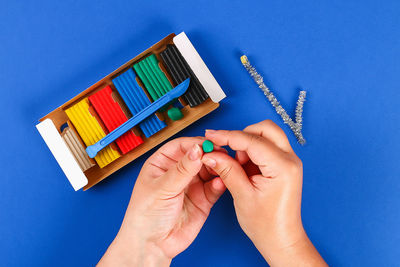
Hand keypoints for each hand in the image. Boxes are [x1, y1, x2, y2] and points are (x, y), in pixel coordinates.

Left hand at [98, 137, 225, 266]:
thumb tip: (196, 150)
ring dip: (217, 167)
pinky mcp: (203, 199)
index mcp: (161, 164)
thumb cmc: (145, 216)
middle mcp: (178, 172)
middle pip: (197, 156)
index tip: (206, 144)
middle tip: (220, 153)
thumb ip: (181, 170)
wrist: (152, 245)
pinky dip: (220, 184)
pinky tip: (220, 183)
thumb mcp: (162, 188)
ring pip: (209, 169)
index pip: (180, 146)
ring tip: (223, 166)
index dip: (194, 143)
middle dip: (209, 154)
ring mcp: (191, 185)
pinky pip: (215, 187)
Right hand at [202, 120, 326, 265]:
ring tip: (237, 166)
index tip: (211, 136)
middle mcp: (290, 159)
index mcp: (282, 167)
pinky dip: (252, 151)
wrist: (281, 239)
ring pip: (267, 135)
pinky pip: (267, 147)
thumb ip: (227, 170)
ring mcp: (289, 161)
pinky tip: (243, 168)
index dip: (228, 136)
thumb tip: (211, 154)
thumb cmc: (266, 224)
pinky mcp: (284, 165)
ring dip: (248, 143)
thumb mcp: (242, 195)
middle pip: (265, 129)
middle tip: (226, 149)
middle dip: (242, 135)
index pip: (252, 140)